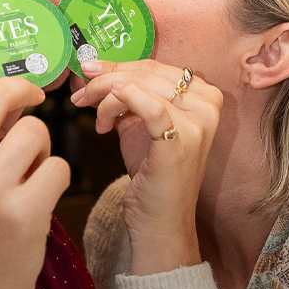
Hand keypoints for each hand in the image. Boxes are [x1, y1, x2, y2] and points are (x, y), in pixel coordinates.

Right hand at [0, 76, 68, 288]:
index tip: (9, 99)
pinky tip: (39, 198)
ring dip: (41, 149)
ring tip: (28, 176)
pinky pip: (59, 166)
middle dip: (23, 92)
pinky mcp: (22, 212)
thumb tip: (6, 92)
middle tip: (34, 103)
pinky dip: (56, 179)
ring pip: (35, 130)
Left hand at [71, 61, 221, 273]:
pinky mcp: (180, 142)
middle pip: (147, 73)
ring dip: (106, 95)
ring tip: (94, 117)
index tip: (89, 71)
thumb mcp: (143, 127)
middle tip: (81, 92)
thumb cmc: (153, 176)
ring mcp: (198, 123)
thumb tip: (99, 72)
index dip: (118, 65)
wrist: (161, 223)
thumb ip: (131, 98)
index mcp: (205, 96)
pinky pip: (149, 106)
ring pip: (142, 86)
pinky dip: (124, 100)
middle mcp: (207, 105)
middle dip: (106, 79)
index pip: (155, 67)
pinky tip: (105, 114)